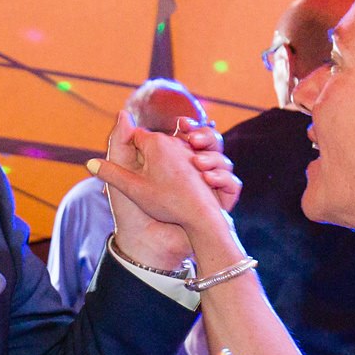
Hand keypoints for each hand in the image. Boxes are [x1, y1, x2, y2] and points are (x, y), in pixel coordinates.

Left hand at [91, 115, 237, 252]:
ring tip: (198, 164)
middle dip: (206, 137)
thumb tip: (124, 113)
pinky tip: (209, 180)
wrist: (147, 242)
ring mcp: (209, 187)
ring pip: (223, 161)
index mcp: (174, 161)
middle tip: (193, 141)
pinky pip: (233, 186)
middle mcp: (195, 171)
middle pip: (211, 143)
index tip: (181, 124)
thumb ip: (121, 144)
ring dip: (215, 158)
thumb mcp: (123, 174)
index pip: (189, 135)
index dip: (189, 127)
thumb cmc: (131, 210)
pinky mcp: (219, 203)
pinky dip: (225, 181)